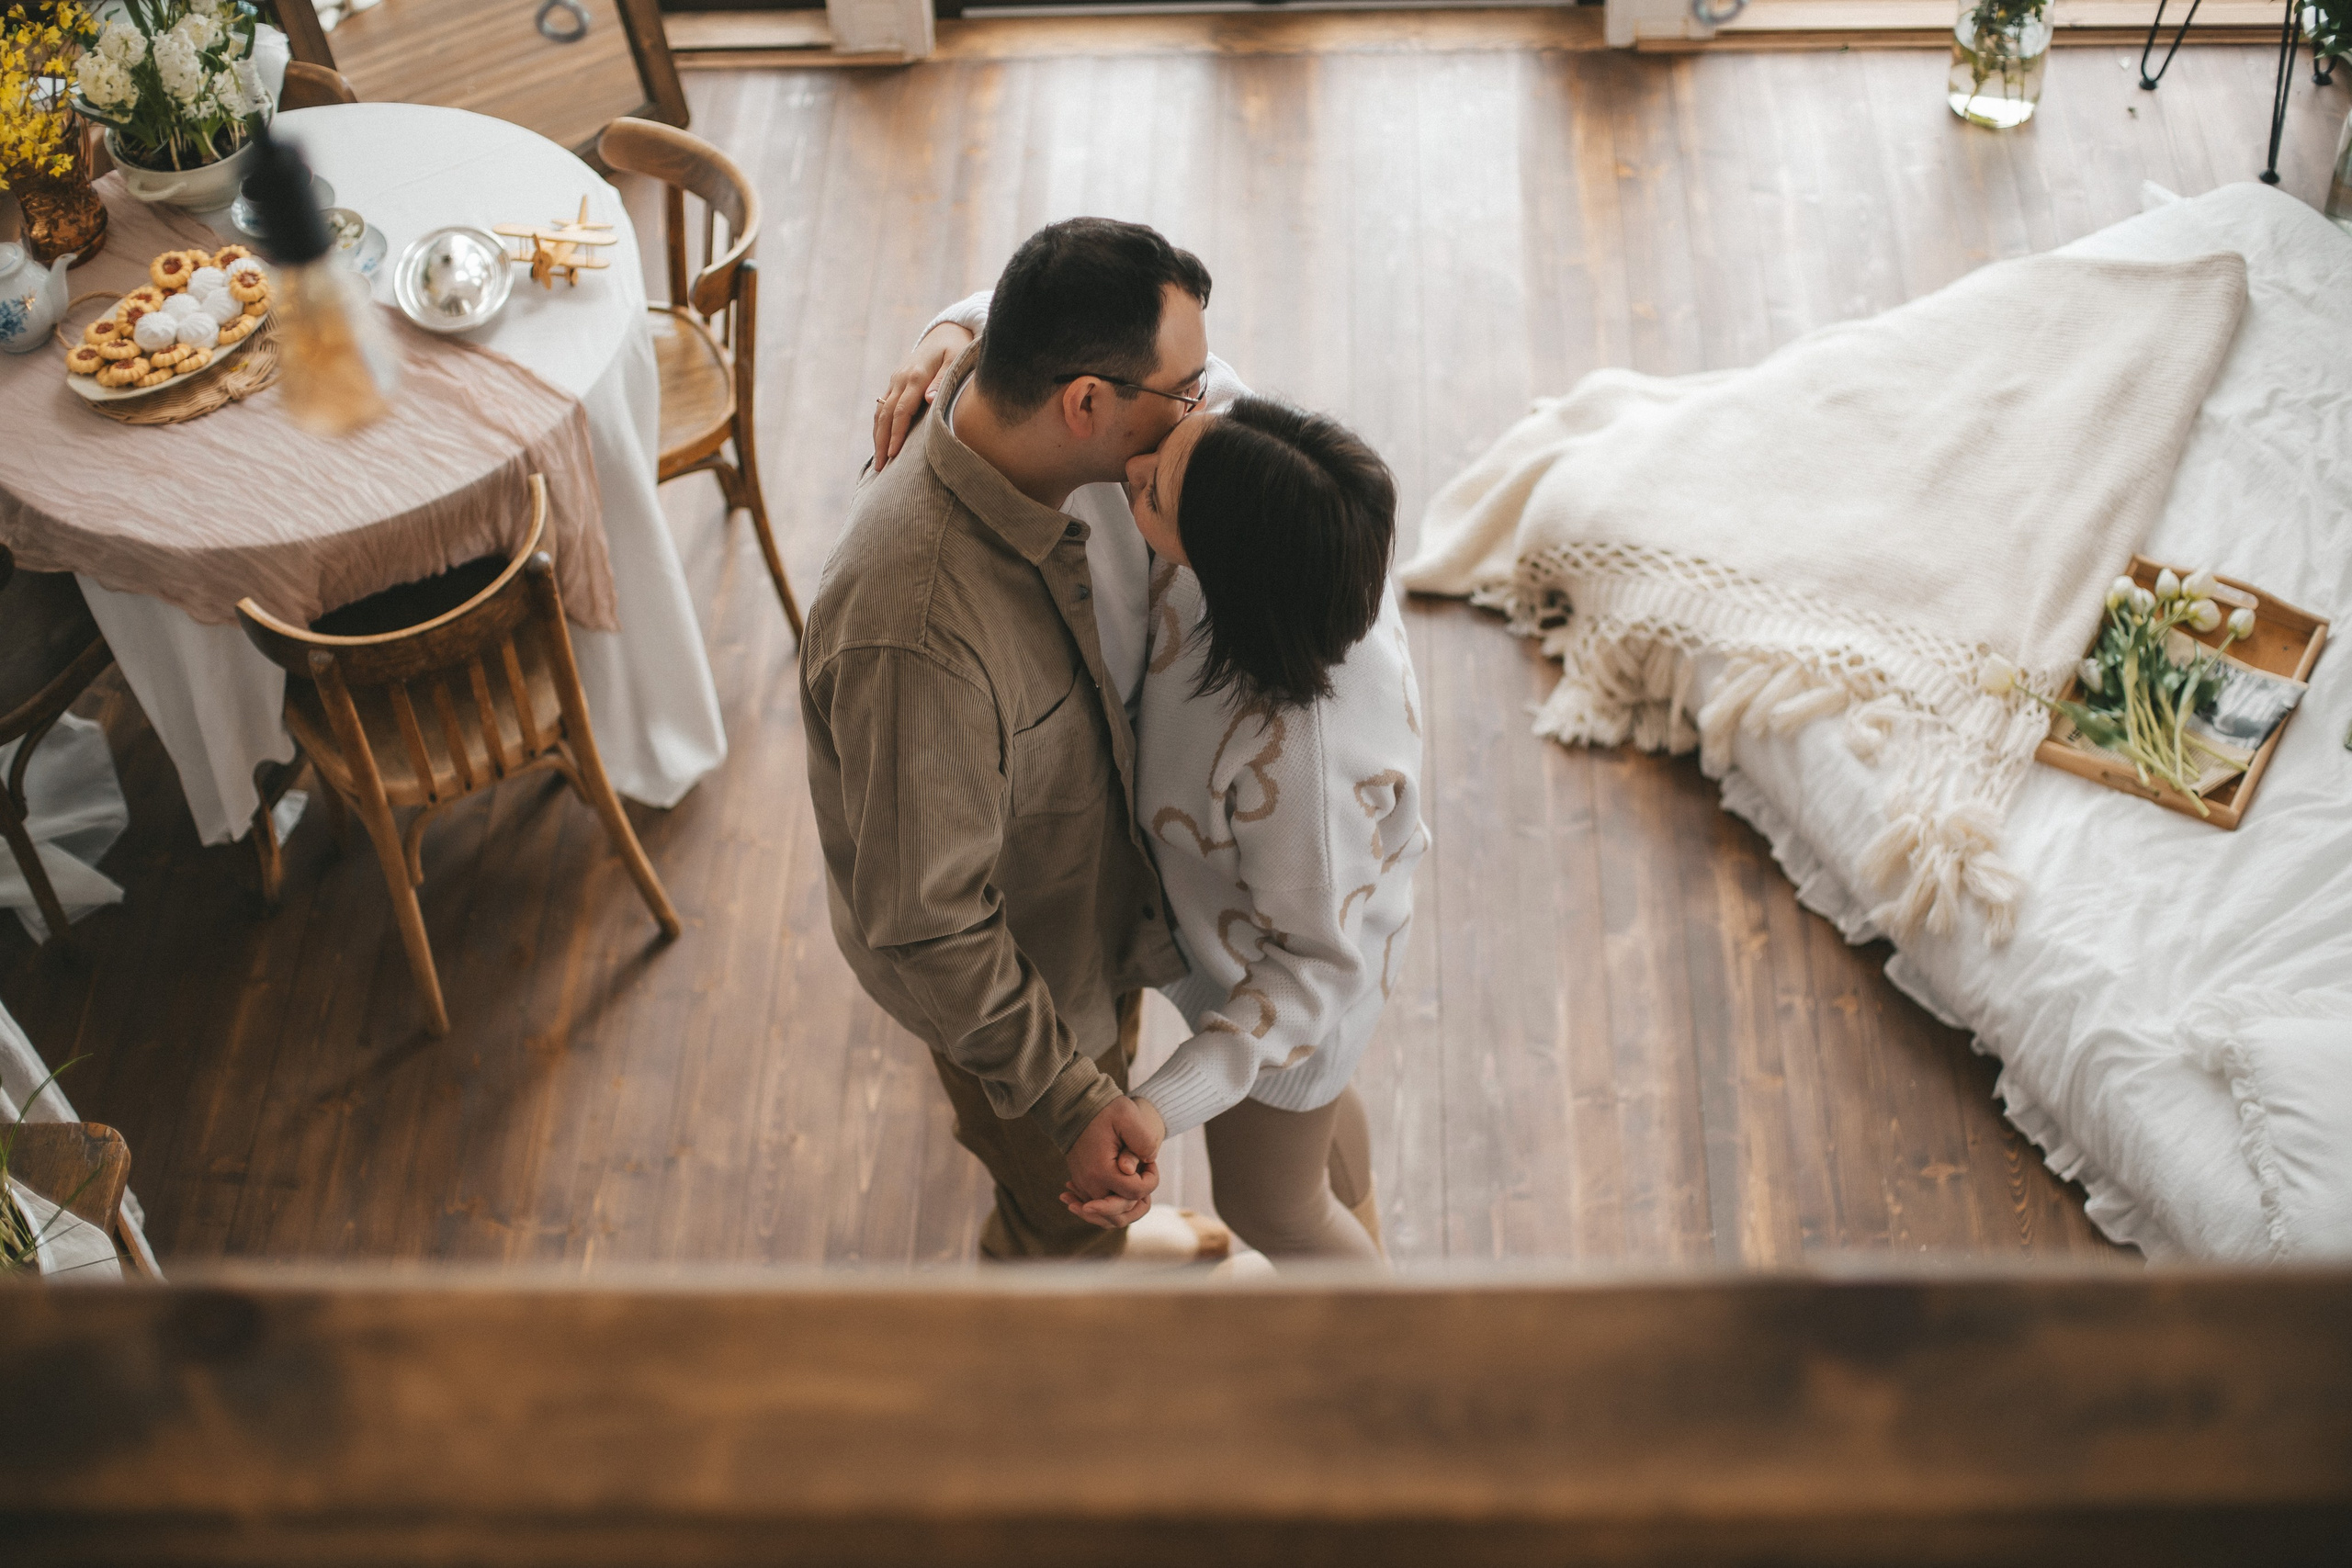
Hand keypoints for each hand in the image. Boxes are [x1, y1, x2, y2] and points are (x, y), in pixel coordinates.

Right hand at [872, 320, 974, 472]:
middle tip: (880, 468)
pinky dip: (880, 425)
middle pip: (885, 415)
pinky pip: (882, 406)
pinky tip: (881, 442)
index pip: (901, 411)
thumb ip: (943, 380)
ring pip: (880, 411)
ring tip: (878, 462)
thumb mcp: (955, 360)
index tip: (894, 455)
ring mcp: (895, 380)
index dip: (896, 434)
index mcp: (915, 376)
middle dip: (881, 442)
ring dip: (877, 436)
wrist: (946, 331)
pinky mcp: (895, 382)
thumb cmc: (957, 348)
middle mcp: (900, 378)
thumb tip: (929, 400)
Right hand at [1060, 1097, 1167, 1228]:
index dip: (1150, 1181)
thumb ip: (1142, 1140)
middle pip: (1119, 1215)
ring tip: (1139, 1189)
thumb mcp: (1128, 1116)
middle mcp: (1090, 1184)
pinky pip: (1098, 1210)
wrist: (1077, 1109)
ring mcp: (1084, 1187)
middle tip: (1145, 1174)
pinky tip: (1122, 1196)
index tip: (1150, 1162)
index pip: (1134, 1193)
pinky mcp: (1082, 1185)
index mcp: (1102, 1171)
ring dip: (1127, 1210)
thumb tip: (1138, 1166)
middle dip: (1140, 1200)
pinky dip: (1112, 1209)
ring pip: (1108, 1218)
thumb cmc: (1105, 1111)